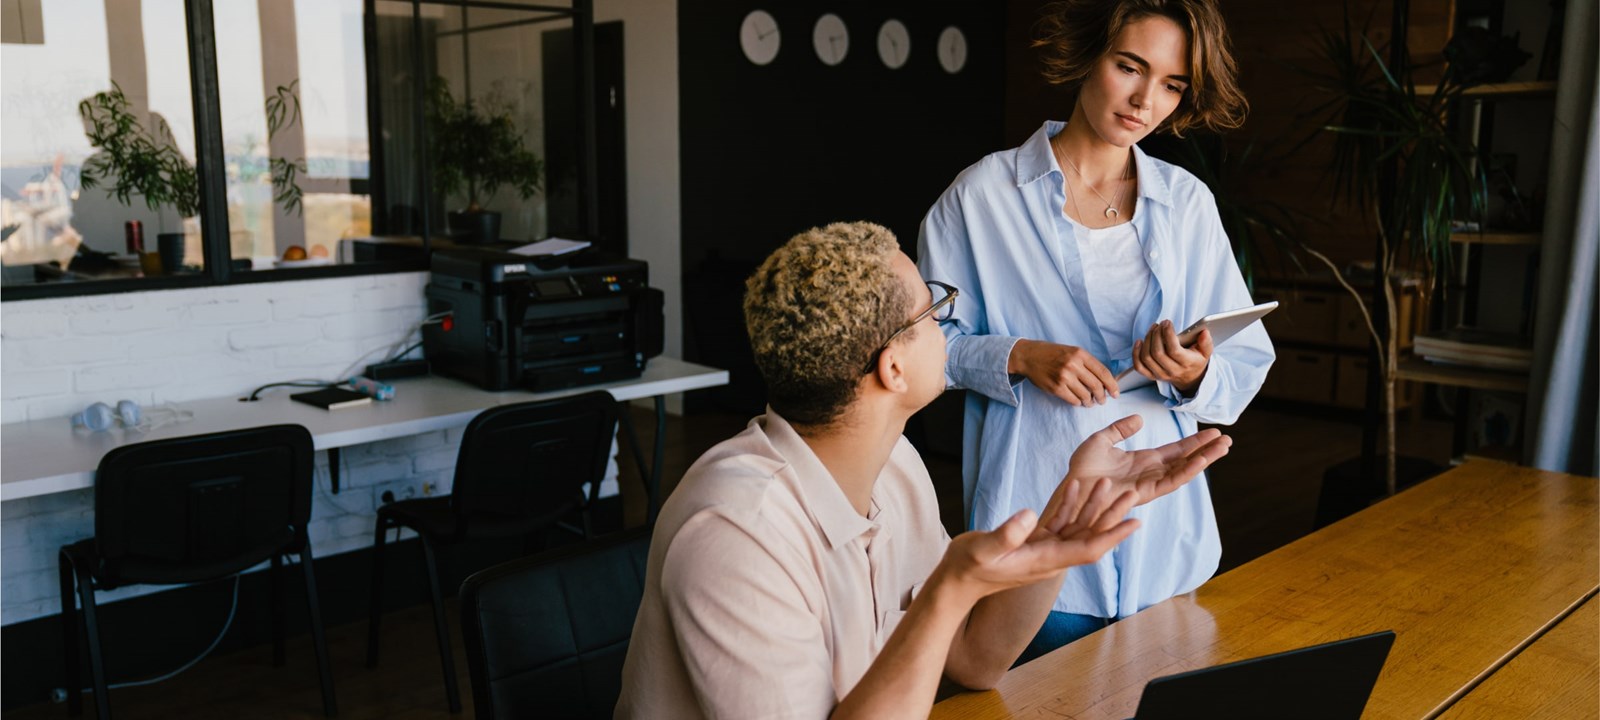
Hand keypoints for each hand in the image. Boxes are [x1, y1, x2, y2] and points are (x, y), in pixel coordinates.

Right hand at [938, 478, 1139, 605]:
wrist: (956, 582)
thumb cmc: (967, 568)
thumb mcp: (983, 550)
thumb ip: (1006, 535)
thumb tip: (1029, 514)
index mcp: (1044, 561)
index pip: (1088, 549)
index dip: (1112, 535)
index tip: (1135, 522)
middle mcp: (1050, 557)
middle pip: (1089, 535)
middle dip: (1112, 515)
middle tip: (1132, 492)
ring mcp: (1043, 550)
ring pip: (1077, 527)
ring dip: (1093, 506)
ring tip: (1107, 482)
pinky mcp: (1033, 543)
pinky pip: (1059, 522)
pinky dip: (1069, 505)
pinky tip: (1075, 486)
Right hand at [1011, 339, 1117, 405]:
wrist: (1029, 356)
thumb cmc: (1052, 354)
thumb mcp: (1072, 351)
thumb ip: (1087, 363)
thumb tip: (1104, 380)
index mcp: (1080, 354)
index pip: (1103, 372)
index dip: (1112, 385)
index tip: (1115, 393)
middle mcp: (1073, 365)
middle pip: (1096, 386)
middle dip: (1102, 396)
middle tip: (1102, 400)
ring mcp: (1064, 377)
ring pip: (1085, 395)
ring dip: (1090, 402)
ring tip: (1089, 402)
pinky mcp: (1056, 388)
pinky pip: (1073, 400)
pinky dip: (1078, 403)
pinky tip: (1078, 401)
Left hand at [1056, 415, 1231, 509]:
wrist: (1073, 487)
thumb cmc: (1082, 468)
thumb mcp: (1101, 440)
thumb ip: (1120, 429)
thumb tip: (1139, 419)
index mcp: (1144, 460)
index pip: (1176, 449)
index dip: (1194, 442)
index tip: (1213, 433)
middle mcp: (1151, 472)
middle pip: (1186, 459)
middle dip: (1207, 450)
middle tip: (1227, 440)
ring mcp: (1150, 483)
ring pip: (1184, 470)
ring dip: (1204, 459)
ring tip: (1223, 448)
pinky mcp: (1146, 493)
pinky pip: (1171, 481)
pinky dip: (1187, 471)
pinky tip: (1201, 460)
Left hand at [1133, 321, 1212, 394]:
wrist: (1190, 378)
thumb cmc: (1196, 360)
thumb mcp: (1205, 352)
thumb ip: (1206, 342)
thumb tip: (1204, 332)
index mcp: (1186, 364)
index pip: (1173, 350)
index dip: (1168, 334)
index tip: (1167, 322)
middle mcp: (1172, 371)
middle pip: (1157, 353)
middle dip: (1156, 335)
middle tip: (1159, 324)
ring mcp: (1161, 374)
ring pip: (1147, 357)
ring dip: (1147, 340)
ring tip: (1153, 328)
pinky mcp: (1152, 376)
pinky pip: (1139, 366)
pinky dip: (1135, 353)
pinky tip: (1139, 341)